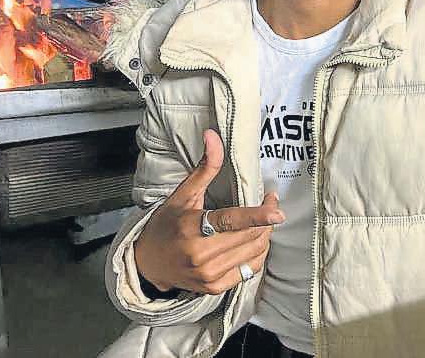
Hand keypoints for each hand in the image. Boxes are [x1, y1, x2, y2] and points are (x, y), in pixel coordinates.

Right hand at [134, 129, 283, 294]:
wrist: (148, 264)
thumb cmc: (167, 225)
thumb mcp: (183, 194)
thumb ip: (205, 167)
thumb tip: (213, 136)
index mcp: (192, 228)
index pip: (230, 221)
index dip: (256, 216)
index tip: (276, 210)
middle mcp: (201, 255)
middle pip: (249, 235)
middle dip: (267, 217)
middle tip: (270, 202)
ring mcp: (210, 274)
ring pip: (254, 251)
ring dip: (265, 233)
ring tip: (262, 219)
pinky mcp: (216, 287)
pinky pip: (250, 269)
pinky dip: (258, 252)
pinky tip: (254, 239)